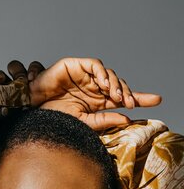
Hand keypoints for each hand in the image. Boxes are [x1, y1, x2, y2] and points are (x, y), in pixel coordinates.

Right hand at [0, 58, 161, 130]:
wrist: (32, 110)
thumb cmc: (54, 118)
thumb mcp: (83, 123)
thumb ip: (104, 120)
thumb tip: (127, 119)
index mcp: (97, 102)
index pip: (122, 99)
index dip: (140, 98)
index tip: (156, 101)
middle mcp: (94, 88)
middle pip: (119, 86)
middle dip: (130, 93)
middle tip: (133, 103)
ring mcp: (86, 76)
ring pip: (109, 75)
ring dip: (117, 85)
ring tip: (119, 98)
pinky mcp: (76, 66)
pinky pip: (95, 66)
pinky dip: (103, 74)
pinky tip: (105, 85)